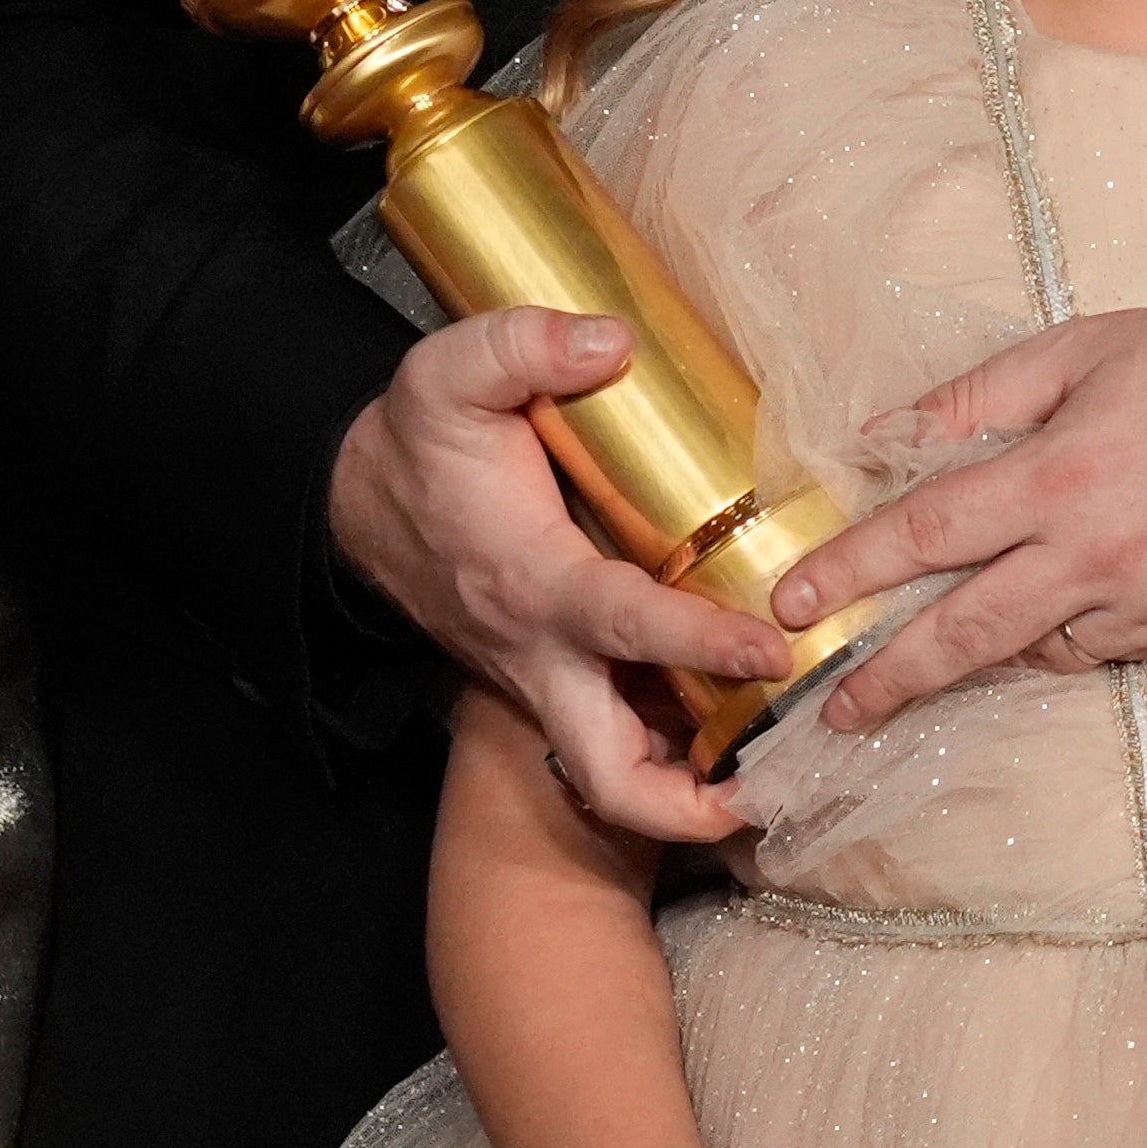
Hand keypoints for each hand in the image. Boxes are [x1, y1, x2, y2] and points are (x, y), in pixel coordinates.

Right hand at [330, 310, 794, 845]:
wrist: (365, 503)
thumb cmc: (420, 445)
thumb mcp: (447, 373)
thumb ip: (522, 345)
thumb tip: (613, 342)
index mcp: (531, 583)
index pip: (624, 626)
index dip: (700, 643)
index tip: (771, 650)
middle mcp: (541, 654)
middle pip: (609, 772)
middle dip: (688, 805)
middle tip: (773, 790)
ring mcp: (547, 680)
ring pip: (615, 774)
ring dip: (693, 790)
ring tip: (781, 770)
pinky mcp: (557, 682)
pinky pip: (619, 738)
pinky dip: (672, 748)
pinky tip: (737, 725)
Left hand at [770, 304, 1146, 728]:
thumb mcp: (1080, 350)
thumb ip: (976, 399)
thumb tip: (885, 434)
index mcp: (1059, 476)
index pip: (925, 533)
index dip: (850, 571)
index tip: (792, 603)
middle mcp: (1097, 553)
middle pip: (964, 632)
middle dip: (888, 677)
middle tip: (831, 706)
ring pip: (1033, 649)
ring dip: (979, 652)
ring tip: (935, 651)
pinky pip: (1100, 650)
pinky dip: (1063, 635)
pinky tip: (1056, 605)